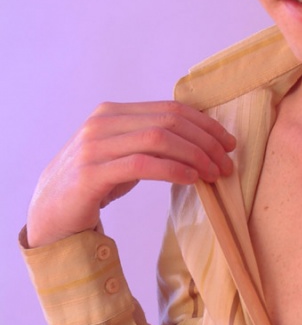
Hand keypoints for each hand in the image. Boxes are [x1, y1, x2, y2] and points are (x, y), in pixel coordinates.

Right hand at [26, 100, 235, 246]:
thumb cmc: (92, 186)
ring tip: (215, 173)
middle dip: (206, 141)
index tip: (228, 142)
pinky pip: (143, 164)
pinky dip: (174, 169)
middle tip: (227, 162)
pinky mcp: (92, 172)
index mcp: (112, 113)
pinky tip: (192, 179)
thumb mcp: (121, 155)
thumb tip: (198, 142)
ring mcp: (95, 146)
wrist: (49, 215)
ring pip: (159, 138)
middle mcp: (102, 123)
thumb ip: (148, 142)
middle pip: (169, 121)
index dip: (204, 124)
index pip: (170, 109)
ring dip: (195, 155)